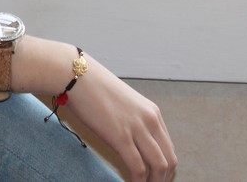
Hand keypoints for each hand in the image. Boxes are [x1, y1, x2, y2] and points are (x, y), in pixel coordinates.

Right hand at [65, 54, 177, 181]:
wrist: (77, 75)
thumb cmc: (93, 87)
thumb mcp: (123, 103)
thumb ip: (132, 121)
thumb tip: (130, 141)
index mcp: (152, 112)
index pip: (169, 148)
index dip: (165, 167)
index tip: (155, 177)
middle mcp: (150, 120)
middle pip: (169, 159)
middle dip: (163, 178)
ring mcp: (137, 128)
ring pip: (159, 166)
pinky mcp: (121, 137)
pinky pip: (138, 168)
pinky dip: (138, 181)